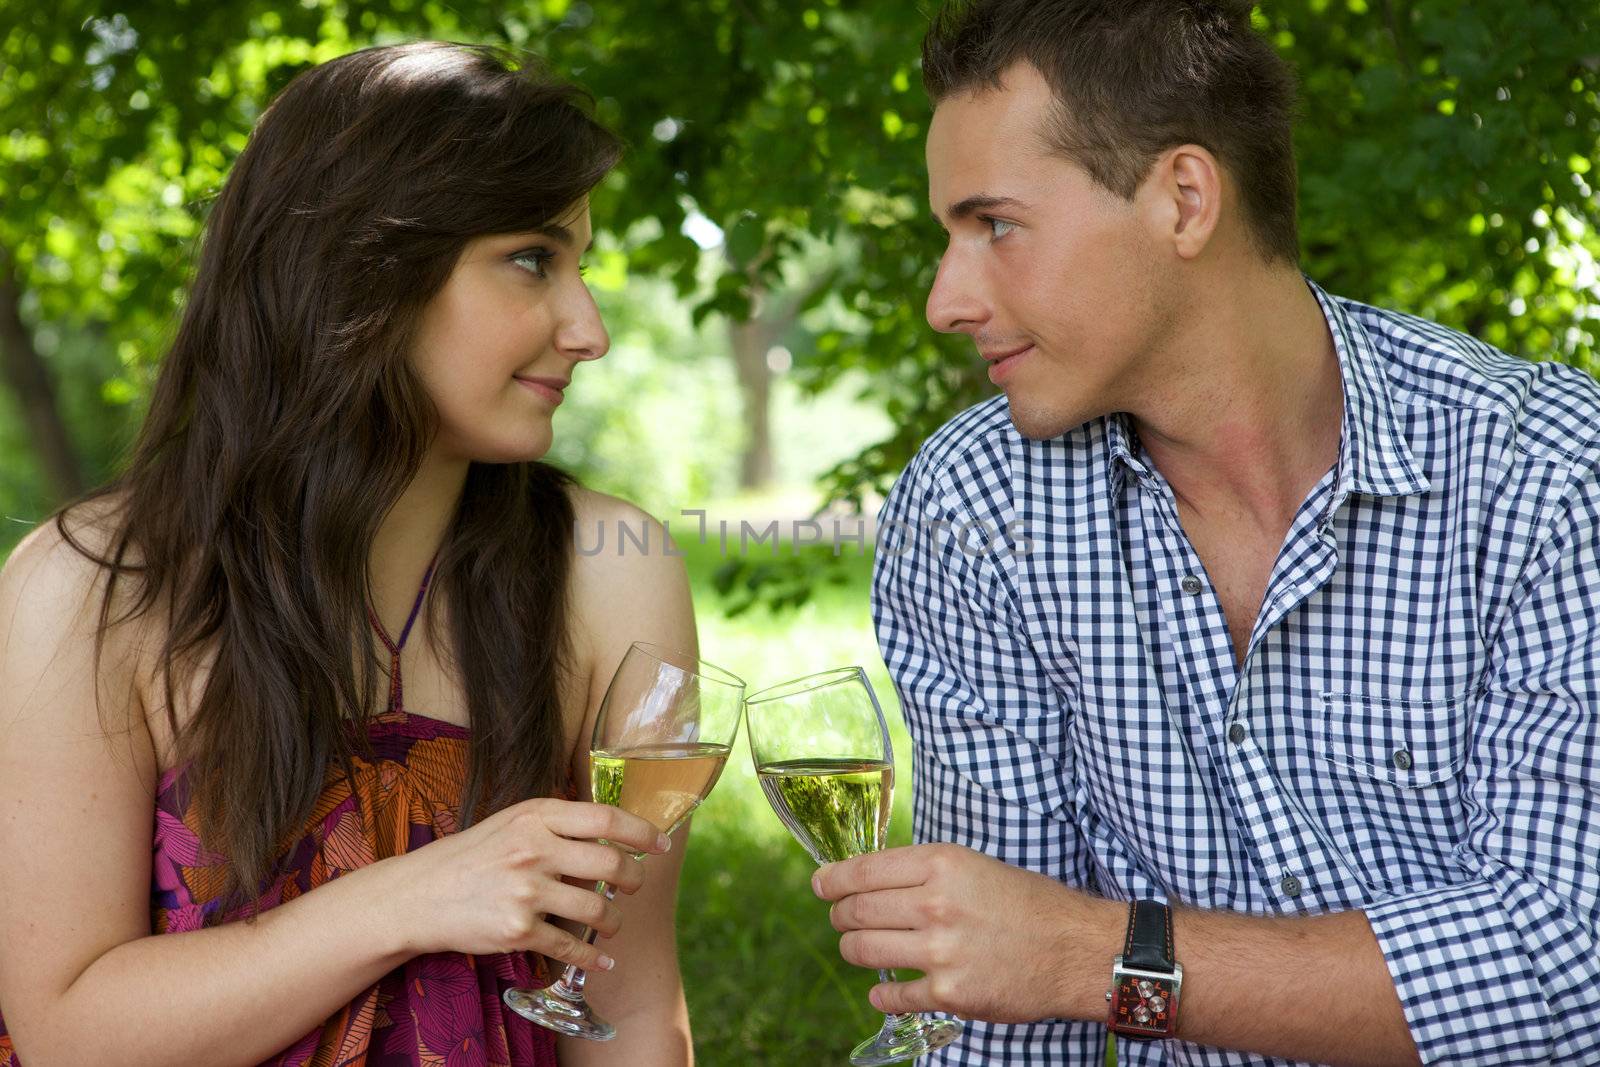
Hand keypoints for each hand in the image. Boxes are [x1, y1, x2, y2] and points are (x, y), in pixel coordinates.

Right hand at [382, 797, 670, 970]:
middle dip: (633, 878)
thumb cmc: (470, 856)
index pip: (606, 819)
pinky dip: (592, 956)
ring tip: (610, 922)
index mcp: (535, 816)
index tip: (661, 844)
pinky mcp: (517, 930)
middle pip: (611, 863)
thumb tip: (611, 832)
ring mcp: (526, 892)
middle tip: (634, 885)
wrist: (417, 895)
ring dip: (612, 920)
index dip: (643, 832)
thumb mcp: (511, 822)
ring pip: (597, 908)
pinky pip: (571, 946)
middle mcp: (534, 850)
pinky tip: (601, 958)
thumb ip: (556, 823)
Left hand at [814, 843, 1119, 1022]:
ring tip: (857, 948)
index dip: (833, 880)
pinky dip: (881, 993)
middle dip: (840, 915)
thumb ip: (926, 872)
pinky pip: (892, 995)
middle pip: (857, 910)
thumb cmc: (1028, 904)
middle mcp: (936, 904)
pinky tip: (883, 990)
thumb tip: (874, 880)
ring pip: (864, 950)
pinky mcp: (949, 993)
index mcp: (942, 864)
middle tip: (840, 918)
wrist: (1076, 950)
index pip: (864, 870)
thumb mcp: (975, 866)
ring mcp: (940, 951)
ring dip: (853, 949)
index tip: (821, 884)